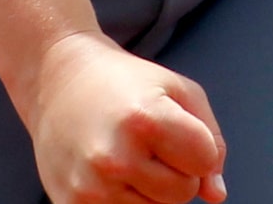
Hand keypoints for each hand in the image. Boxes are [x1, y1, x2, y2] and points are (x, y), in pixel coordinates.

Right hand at [28, 31, 227, 203]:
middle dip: (176, 170)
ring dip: (150, 190)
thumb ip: (211, 139)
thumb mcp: (176, 89)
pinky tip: (110, 174)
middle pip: (183, 193)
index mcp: (145, 119)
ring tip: (126, 154)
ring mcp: (92, 189)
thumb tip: (215, 194)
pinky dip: (126, 200)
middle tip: (148, 142)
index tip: (176, 127)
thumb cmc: (124, 83)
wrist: (57, 81)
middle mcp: (116, 158)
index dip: (198, 145)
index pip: (204, 160)